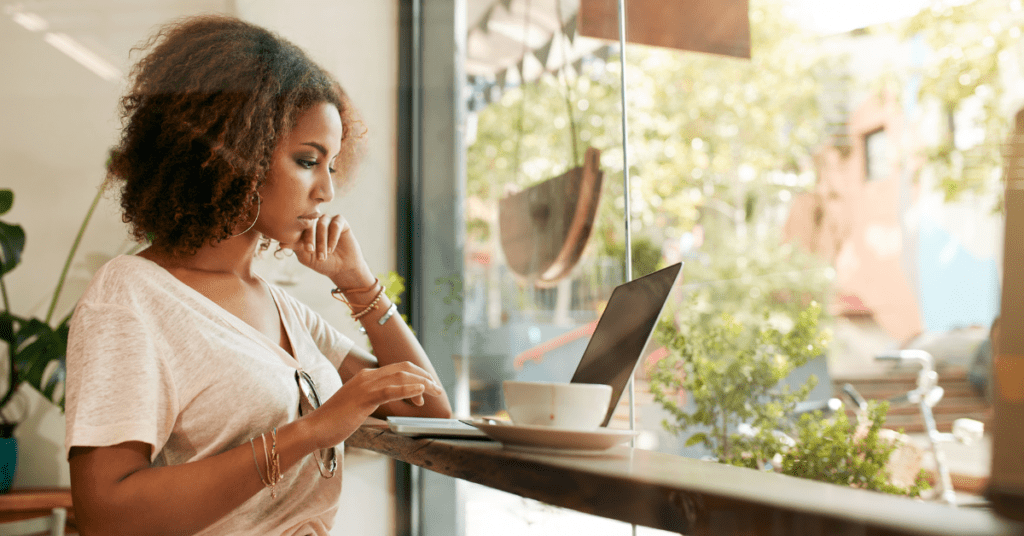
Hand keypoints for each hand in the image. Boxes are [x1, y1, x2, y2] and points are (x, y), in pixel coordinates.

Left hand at [280, 214, 374, 288]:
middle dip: (310, 238)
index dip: (299, 237)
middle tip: (311, 251)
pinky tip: (332, 249)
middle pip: (310, 223)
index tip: (305, 250)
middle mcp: (315, 222)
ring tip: (324, 254)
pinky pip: (335, 224)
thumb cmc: (322, 263)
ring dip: (322, 240)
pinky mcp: (341, 221)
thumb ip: (295, 247)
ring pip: (322, 224)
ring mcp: (328, 220)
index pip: (298, 226)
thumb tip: (280, 243)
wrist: (342, 269)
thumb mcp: (306, 256)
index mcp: (304, 228)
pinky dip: (333, 237)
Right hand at [309, 362, 444, 447]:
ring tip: (435, 391)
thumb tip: (390, 404)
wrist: (315, 428)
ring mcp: (365, 386)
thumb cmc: (335, 421)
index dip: (416, 376)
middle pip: (403, 369)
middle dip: (424, 377)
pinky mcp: (364, 398)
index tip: (427, 389)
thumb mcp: (359, 406)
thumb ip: (374, 401)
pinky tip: (420, 393)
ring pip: (400, 377)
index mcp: (366, 377)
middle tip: (437, 389)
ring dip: (422, 383)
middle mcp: (367, 376)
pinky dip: (408, 389)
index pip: (398, 369)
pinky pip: (390, 390)